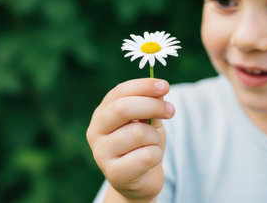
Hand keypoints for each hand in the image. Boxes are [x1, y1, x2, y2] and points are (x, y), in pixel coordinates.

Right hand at [86, 78, 174, 201]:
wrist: (140, 181)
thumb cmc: (143, 146)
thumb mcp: (148, 121)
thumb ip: (151, 105)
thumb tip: (160, 89)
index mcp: (102, 113)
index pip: (119, 92)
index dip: (143, 86)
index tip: (165, 86)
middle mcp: (95, 131)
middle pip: (122, 109)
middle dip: (152, 106)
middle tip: (171, 111)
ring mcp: (101, 153)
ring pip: (138, 133)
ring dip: (155, 137)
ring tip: (153, 144)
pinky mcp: (113, 174)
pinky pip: (146, 156)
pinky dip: (156, 155)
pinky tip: (150, 160)